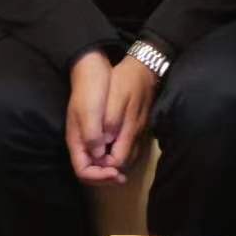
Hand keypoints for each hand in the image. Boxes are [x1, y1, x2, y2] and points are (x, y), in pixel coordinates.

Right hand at [65, 50, 123, 183]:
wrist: (94, 70)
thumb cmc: (91, 90)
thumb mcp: (90, 112)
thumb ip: (92, 135)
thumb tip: (100, 156)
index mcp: (76, 141)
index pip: (83, 171)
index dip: (98, 176)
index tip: (115, 173)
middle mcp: (82, 142)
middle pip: (90, 170)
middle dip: (105, 176)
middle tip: (122, 176)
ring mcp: (90, 137)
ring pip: (98, 163)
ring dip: (110, 169)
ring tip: (124, 170)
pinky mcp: (99, 130)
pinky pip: (104, 152)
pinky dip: (113, 158)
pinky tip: (124, 155)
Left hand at [102, 53, 158, 173]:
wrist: (144, 67)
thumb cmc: (126, 80)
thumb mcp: (115, 97)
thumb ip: (110, 122)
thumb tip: (103, 147)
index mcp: (129, 129)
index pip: (117, 162)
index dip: (103, 167)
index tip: (92, 163)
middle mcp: (137, 135)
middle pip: (123, 164)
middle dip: (107, 168)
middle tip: (91, 162)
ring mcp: (141, 131)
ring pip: (128, 157)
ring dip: (113, 161)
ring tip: (97, 157)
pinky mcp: (142, 126)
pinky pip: (132, 147)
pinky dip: (120, 151)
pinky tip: (109, 145)